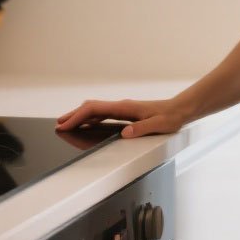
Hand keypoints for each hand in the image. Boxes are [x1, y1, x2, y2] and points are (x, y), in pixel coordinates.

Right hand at [55, 97, 185, 137]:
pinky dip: (90, 118)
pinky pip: (103, 114)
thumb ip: (141, 129)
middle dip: (73, 115)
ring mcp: (123, 109)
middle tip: (59, 124)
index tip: (65, 124)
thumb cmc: (171, 116)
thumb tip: (124, 133)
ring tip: (67, 124)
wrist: (181, 109)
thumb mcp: (158, 125)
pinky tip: (87, 125)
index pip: (95, 109)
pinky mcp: (126, 113)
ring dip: (80, 117)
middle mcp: (122, 106)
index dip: (78, 117)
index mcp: (125, 107)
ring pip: (96, 110)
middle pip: (91, 108)